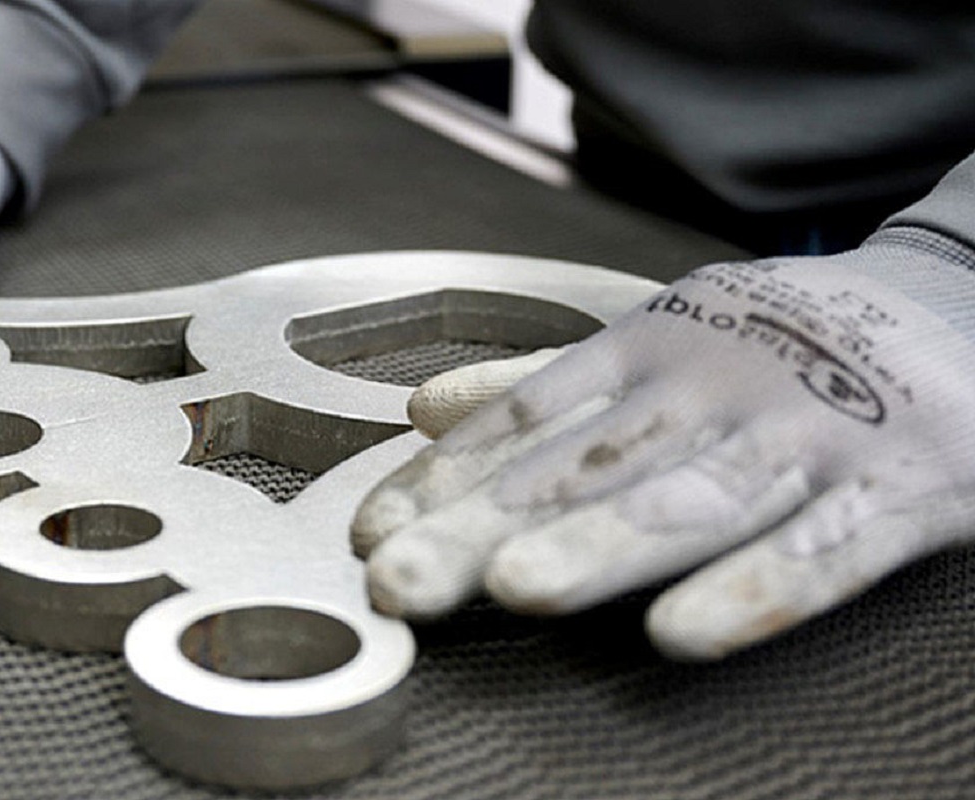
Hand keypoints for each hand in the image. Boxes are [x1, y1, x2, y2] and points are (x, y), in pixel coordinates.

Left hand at [352, 242, 974, 659]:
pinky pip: (825, 548)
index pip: (526, 423)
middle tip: (399, 577)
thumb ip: (544, 383)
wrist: (957, 293)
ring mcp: (808, 432)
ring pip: (689, 499)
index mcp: (649, 348)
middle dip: (483, 527)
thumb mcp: (659, 334)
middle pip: (584, 469)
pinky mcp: (903, 483)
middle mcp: (712, 385)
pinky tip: (684, 636)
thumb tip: (424, 409)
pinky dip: (754, 590)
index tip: (369, 533)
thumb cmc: (778, 337)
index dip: (445, 481)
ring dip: (600, 546)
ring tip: (517, 589)